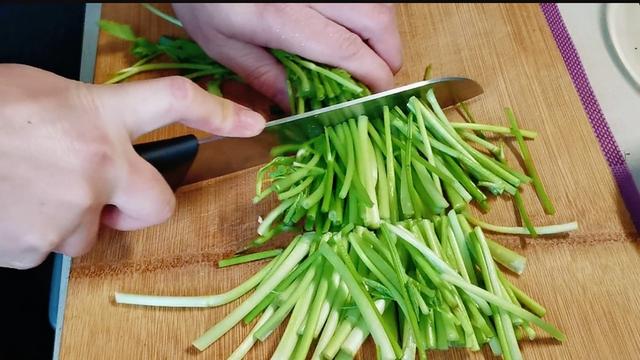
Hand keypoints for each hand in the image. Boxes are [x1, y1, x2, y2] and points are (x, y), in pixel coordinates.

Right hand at [0, 64, 264, 268]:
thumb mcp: (43, 97)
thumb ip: (87, 119)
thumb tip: (99, 137)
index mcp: (97, 115)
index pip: (177, 103)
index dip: (221, 113)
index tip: (251, 123)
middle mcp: (96, 167)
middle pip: (158, 203)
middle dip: (141, 208)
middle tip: (112, 201)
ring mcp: (69, 212)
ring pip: (89, 232)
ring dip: (65, 218)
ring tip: (23, 190)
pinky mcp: (36, 248)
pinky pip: (46, 248)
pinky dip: (31, 233)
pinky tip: (8, 206)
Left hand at [173, 3, 402, 110]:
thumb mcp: (222, 43)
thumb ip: (263, 75)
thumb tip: (298, 105)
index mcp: (281, 16)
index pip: (347, 49)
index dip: (372, 75)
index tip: (376, 94)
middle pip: (376, 19)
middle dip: (389, 52)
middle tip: (379, 72)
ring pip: (377, 1)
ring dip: (381, 29)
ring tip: (367, 50)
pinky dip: (368, 10)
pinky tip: (352, 24)